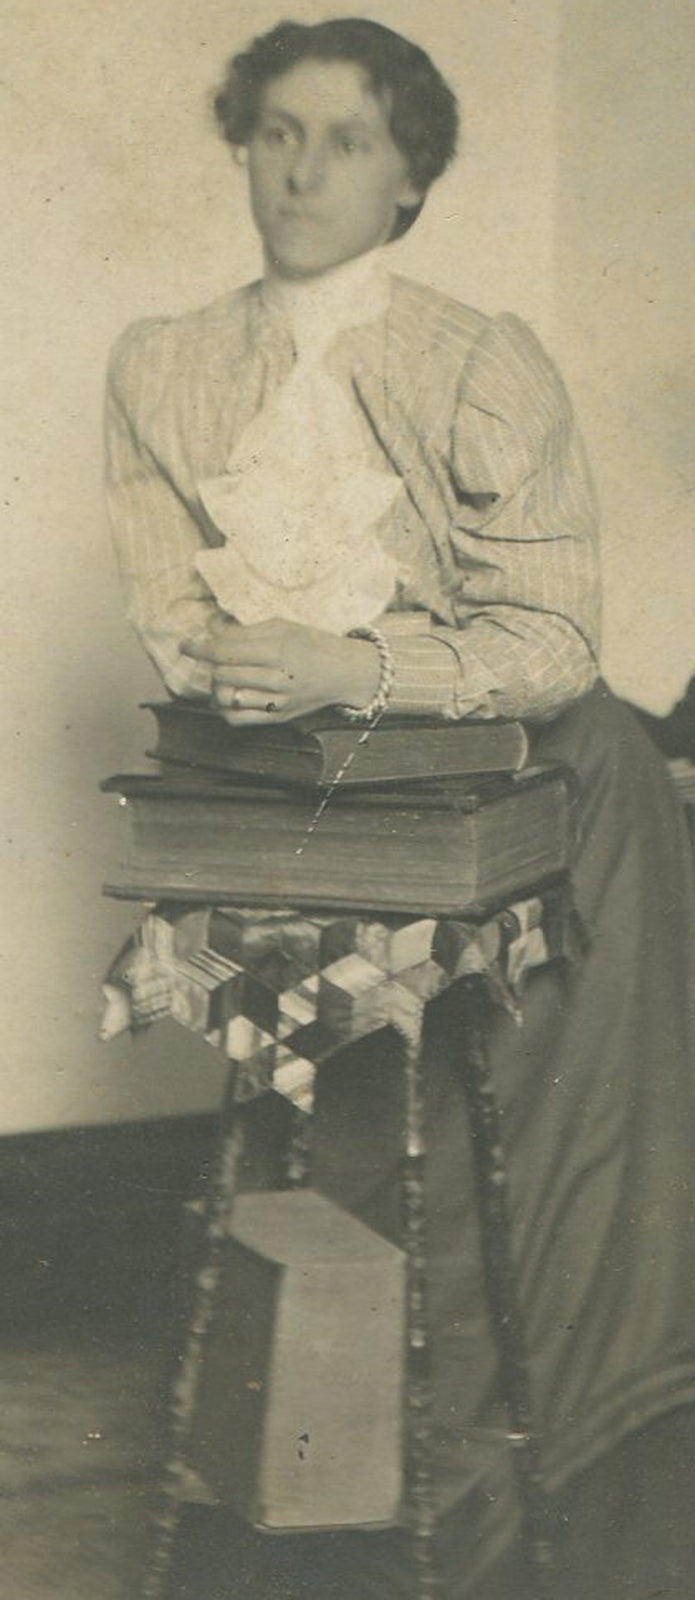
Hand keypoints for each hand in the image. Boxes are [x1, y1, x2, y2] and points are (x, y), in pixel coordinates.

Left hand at [182, 617, 379, 724]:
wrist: (343, 672)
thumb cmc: (311, 643)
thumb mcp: (282, 626)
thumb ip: (245, 631)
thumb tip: (210, 633)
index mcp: (279, 648)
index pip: (226, 650)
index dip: (199, 647)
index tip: (185, 644)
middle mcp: (278, 677)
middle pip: (223, 674)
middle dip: (211, 665)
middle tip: (214, 658)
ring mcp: (277, 701)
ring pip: (227, 698)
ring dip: (216, 686)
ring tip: (223, 677)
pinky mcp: (277, 717)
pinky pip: (237, 719)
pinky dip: (224, 708)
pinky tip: (229, 695)